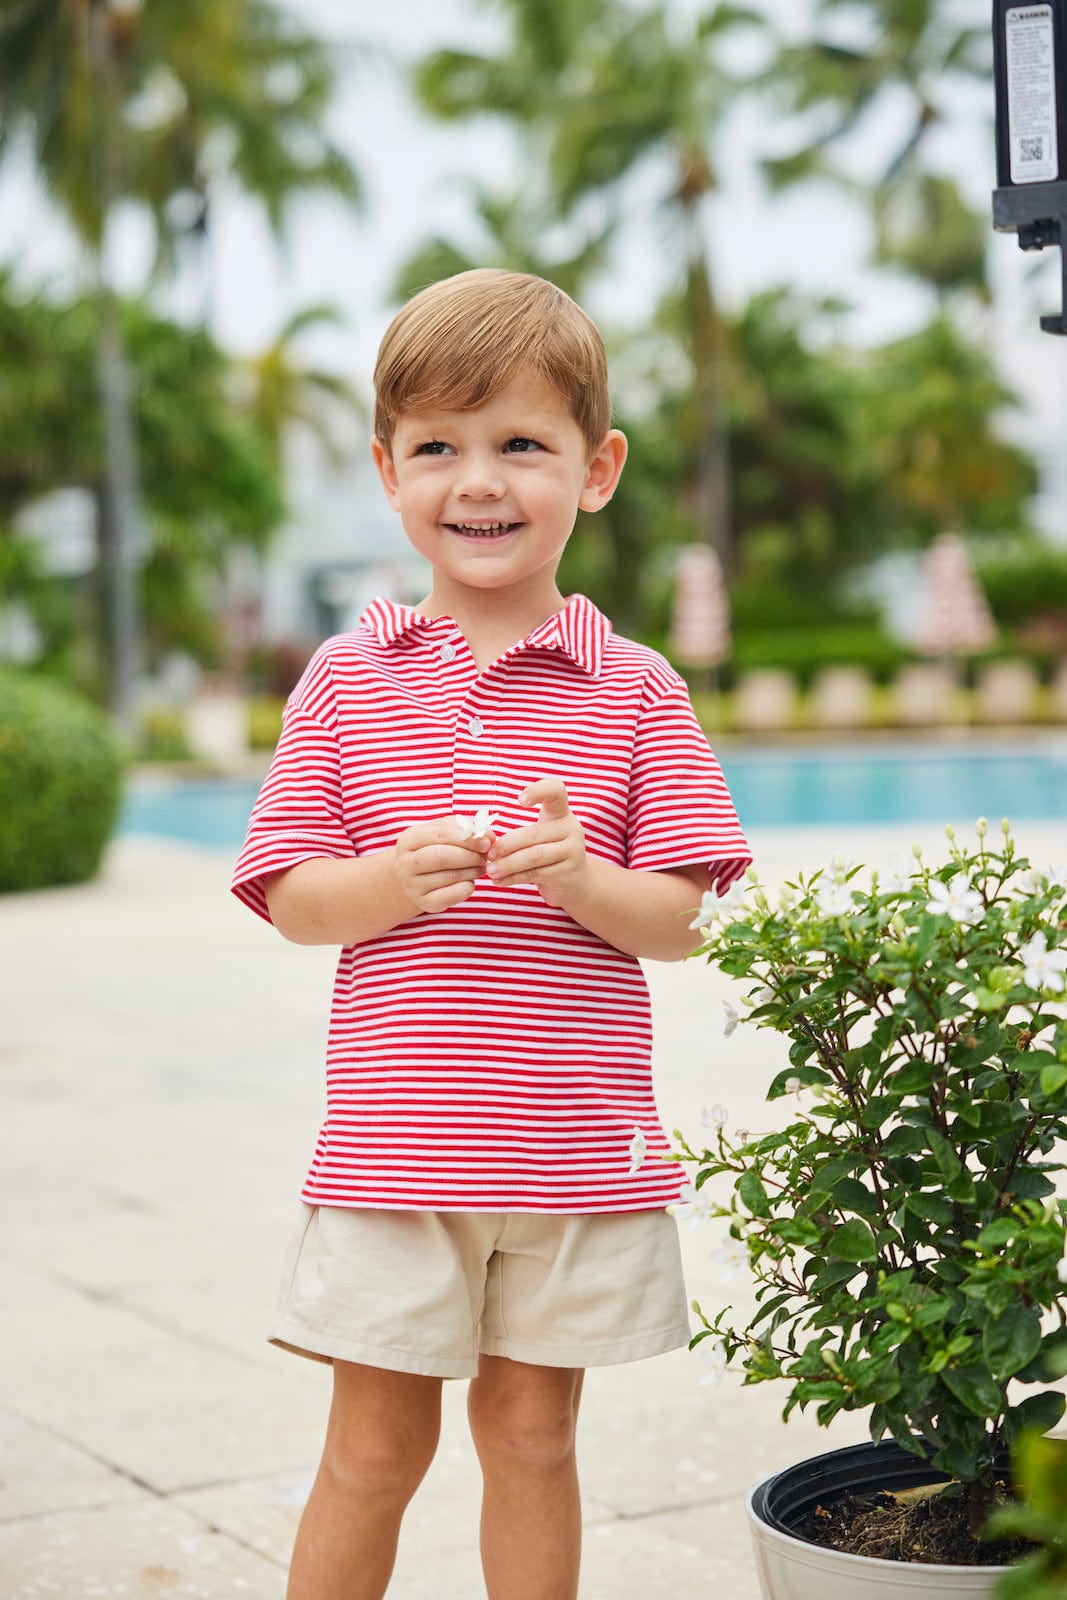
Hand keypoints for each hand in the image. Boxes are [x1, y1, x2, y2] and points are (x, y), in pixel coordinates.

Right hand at [394, 816, 492, 913]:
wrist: (416, 876)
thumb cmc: (435, 848)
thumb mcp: (444, 832)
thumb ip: (466, 829)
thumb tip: (490, 836)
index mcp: (408, 839)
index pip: (439, 835)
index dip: (466, 839)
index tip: (486, 842)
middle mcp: (405, 863)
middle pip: (442, 857)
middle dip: (469, 856)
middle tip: (485, 857)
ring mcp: (412, 886)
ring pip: (449, 877)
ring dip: (472, 871)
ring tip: (480, 867)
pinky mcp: (424, 903)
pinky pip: (452, 895)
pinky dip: (467, 887)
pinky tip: (469, 881)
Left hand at [487, 779, 588, 907]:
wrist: (574, 882)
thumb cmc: (548, 853)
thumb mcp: (538, 837)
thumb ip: (518, 835)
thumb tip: (487, 842)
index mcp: (561, 813)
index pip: (556, 791)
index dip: (538, 790)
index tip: (520, 800)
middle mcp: (571, 829)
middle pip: (534, 833)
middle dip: (507, 844)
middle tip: (489, 854)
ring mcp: (573, 851)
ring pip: (534, 855)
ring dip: (508, 864)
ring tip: (490, 870)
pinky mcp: (568, 873)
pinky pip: (536, 874)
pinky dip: (514, 878)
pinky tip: (500, 881)